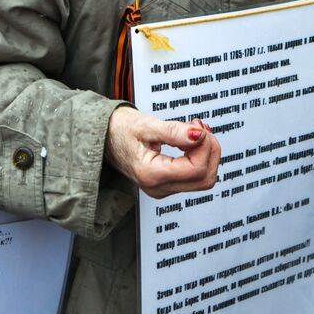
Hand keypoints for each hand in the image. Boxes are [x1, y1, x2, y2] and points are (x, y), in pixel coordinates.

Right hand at [104, 107, 220, 198]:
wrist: (103, 136)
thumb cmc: (118, 130)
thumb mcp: (146, 125)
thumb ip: (175, 131)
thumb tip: (199, 135)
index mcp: (151, 175)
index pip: (196, 169)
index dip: (205, 146)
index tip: (198, 126)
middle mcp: (158, 187)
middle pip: (205, 179)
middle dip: (210, 151)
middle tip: (200, 127)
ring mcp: (163, 188)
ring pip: (203, 179)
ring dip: (206, 153)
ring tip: (193, 131)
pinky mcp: (167, 183)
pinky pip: (195, 175)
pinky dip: (200, 156)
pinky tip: (190, 140)